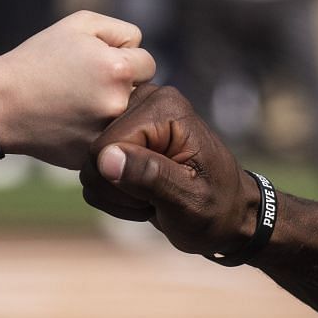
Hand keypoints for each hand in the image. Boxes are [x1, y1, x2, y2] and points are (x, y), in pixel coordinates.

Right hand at [0, 11, 154, 168]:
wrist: (0, 104)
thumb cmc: (38, 58)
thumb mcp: (79, 24)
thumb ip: (121, 31)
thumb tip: (141, 51)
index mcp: (119, 69)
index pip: (147, 62)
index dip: (124, 58)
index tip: (98, 63)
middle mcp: (119, 104)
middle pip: (141, 91)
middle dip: (122, 86)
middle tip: (86, 84)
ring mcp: (108, 134)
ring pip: (129, 117)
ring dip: (113, 109)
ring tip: (78, 103)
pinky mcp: (96, 154)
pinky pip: (112, 138)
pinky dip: (97, 130)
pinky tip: (71, 122)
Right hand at [81, 86, 258, 256]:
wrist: (227, 216)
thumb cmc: (217, 209)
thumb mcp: (189, 200)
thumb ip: (150, 176)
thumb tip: (106, 159)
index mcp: (164, 107)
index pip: (106, 147)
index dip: (123, 181)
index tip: (161, 194)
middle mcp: (143, 101)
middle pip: (93, 154)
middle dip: (121, 188)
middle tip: (158, 197)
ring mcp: (131, 118)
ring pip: (90, 167)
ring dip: (118, 194)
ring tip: (154, 196)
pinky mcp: (122, 137)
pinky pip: (94, 173)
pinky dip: (115, 195)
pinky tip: (144, 195)